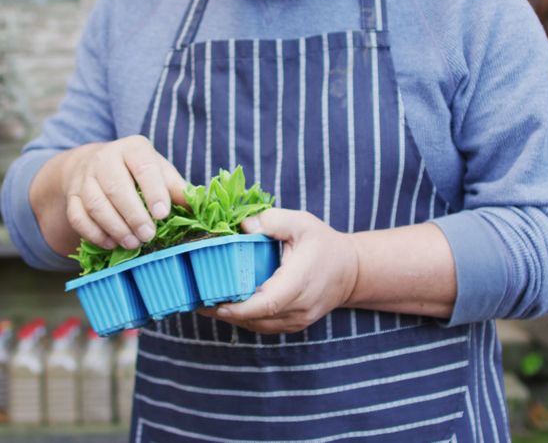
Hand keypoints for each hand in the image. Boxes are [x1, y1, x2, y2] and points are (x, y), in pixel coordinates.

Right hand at [52, 135, 185, 250]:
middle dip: (133, 215)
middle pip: (116, 187)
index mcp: (132, 148)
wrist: (96, 163)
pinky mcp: (72, 196)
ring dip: (115, 227)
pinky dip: (95, 234)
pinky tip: (112, 243)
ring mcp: (85, 177)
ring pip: (95, 204)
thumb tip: (196, 204)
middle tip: (148, 235)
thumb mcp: (159, 171)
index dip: (153, 191)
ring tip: (133, 243)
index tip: (163, 214)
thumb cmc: (137, 170)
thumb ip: (176, 187)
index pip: (143, 167)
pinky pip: (78, 217)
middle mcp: (105, 158)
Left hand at [199, 209, 359, 333]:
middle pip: (256, 317)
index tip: (212, 301)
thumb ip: (272, 221)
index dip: (238, 306)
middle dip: (224, 310)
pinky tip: (225, 305)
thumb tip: (241, 225)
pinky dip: (243, 317)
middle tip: (196, 297)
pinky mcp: (292, 325)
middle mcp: (299, 307)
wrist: (351, 272)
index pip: (267, 303)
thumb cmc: (324, 244)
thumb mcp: (301, 223)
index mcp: (300, 282)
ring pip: (257, 325)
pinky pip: (263, 325)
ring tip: (204, 301)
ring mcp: (296, 320)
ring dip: (231, 316)